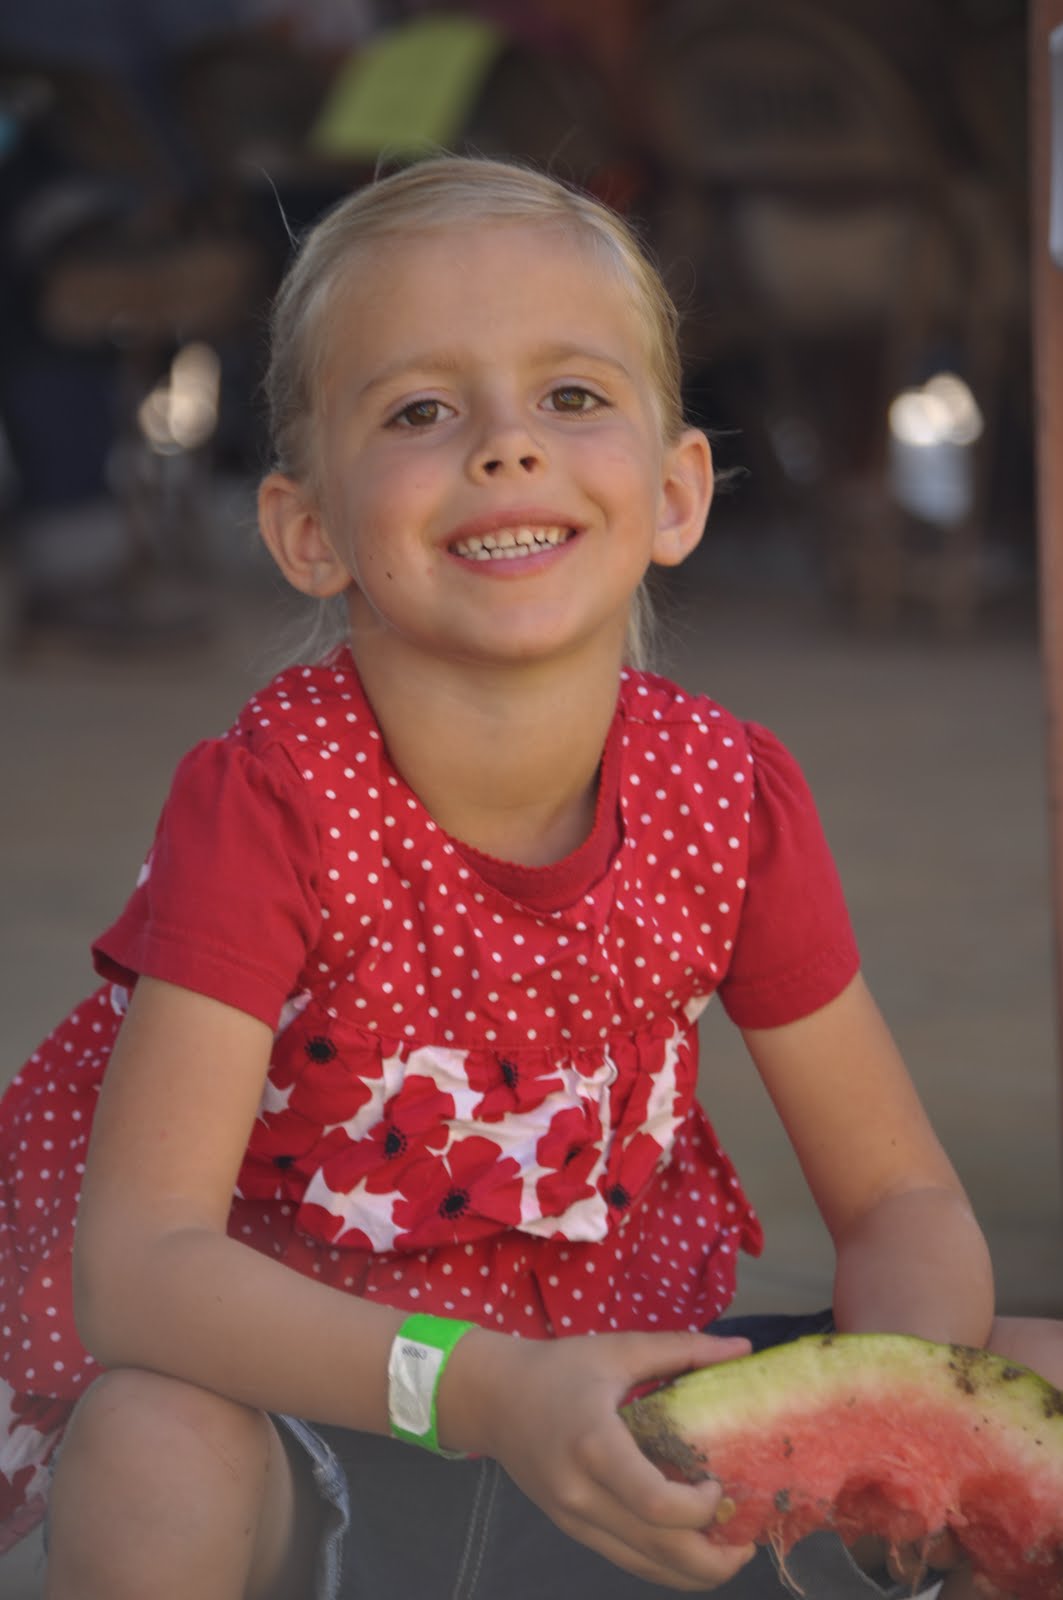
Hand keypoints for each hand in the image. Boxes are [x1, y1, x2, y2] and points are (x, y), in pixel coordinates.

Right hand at [456, 1329, 756, 1590]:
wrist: (492, 1398)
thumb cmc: (558, 1369)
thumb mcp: (618, 1350)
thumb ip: (681, 1350)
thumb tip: (742, 1348)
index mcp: (595, 1444)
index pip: (655, 1502)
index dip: (699, 1507)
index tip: (720, 1483)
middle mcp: (583, 1493)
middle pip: (659, 1550)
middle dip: (714, 1561)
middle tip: (747, 1538)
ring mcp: (575, 1519)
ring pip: (646, 1568)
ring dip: (696, 1570)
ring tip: (729, 1547)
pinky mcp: (573, 1529)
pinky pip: (627, 1560)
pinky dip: (666, 1564)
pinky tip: (691, 1545)